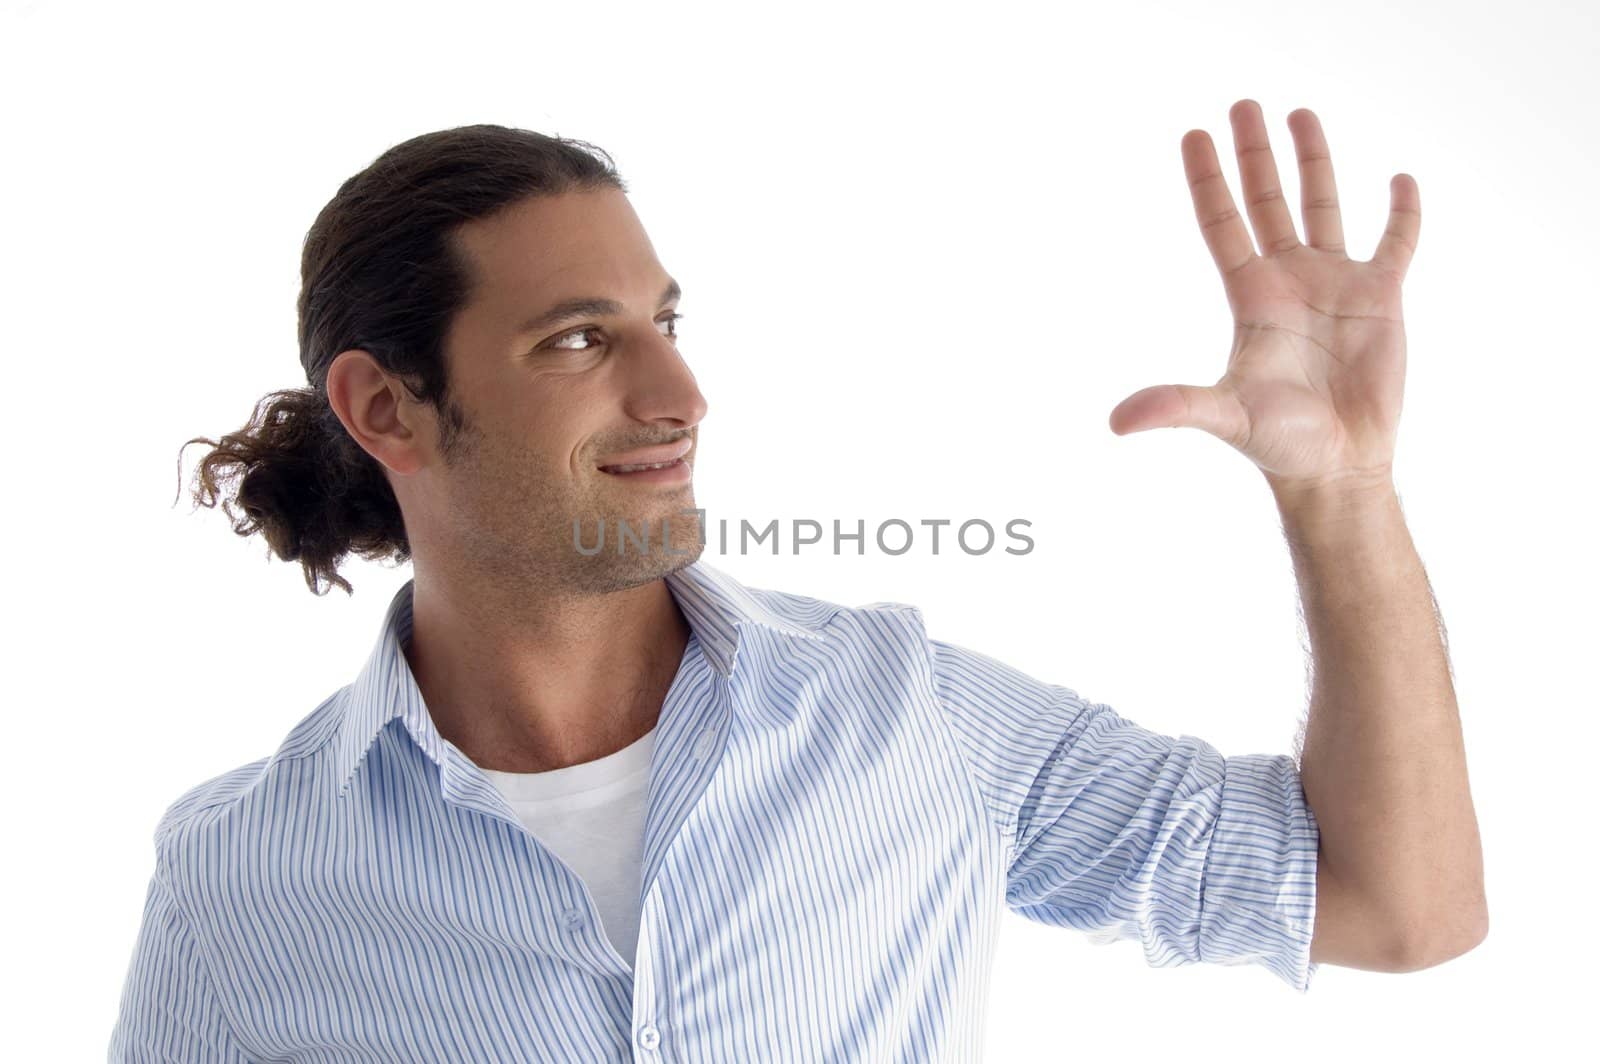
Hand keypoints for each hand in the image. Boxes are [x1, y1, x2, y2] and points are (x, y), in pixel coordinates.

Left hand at [1108, 99, 1417, 493]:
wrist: (1336, 467)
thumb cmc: (1278, 445)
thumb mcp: (1225, 416)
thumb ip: (1176, 407)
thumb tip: (1115, 423)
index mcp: (1250, 298)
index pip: (1221, 223)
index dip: (1207, 180)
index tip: (1194, 133)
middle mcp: (1288, 282)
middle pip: (1266, 203)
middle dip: (1254, 155)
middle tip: (1243, 104)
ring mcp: (1335, 287)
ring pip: (1322, 208)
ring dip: (1313, 163)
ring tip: (1300, 114)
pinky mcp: (1382, 300)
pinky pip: (1395, 244)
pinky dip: (1401, 214)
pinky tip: (1399, 180)